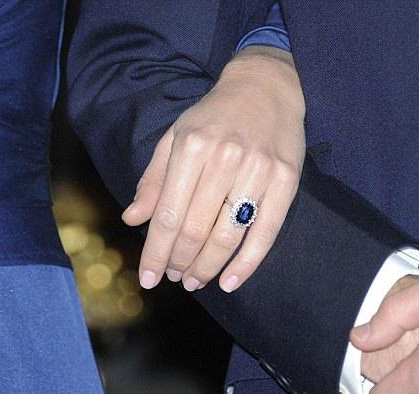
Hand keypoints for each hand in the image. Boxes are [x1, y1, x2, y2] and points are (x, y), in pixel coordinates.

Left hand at [122, 46, 304, 291]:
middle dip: (180, 262)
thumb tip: (132, 219)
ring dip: (208, 267)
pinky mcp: (285, 180)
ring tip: (196, 281)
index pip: (167, 213)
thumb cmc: (214, 116)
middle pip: (196, 229)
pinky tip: (230, 282)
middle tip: (176, 278)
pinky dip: (247, 263)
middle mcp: (225, 158)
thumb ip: (154, 179)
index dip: (155, 252)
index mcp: (192, 146)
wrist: (266, 87)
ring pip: (228, 235)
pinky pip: (265, 232)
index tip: (148, 277)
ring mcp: (259, 170)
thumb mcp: (175, 137)